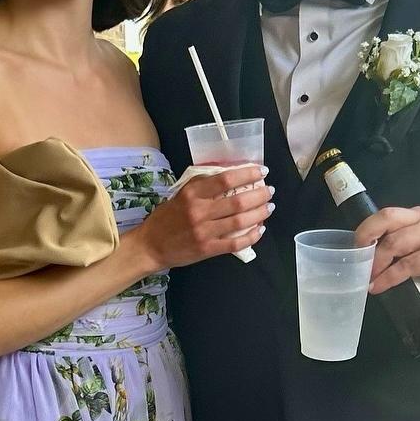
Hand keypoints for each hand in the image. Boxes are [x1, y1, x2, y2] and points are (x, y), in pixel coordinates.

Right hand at [136, 165, 272, 270]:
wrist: (150, 246)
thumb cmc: (166, 218)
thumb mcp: (180, 194)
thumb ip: (201, 184)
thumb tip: (229, 174)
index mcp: (192, 194)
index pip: (225, 179)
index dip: (247, 174)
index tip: (261, 171)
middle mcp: (199, 211)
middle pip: (238, 201)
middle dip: (259, 194)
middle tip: (270, 190)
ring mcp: (204, 232)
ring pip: (240, 221)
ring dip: (259, 213)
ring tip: (269, 207)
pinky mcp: (207, 249)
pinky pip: (235, 243)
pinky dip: (251, 237)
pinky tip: (260, 230)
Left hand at [355, 206, 419, 293]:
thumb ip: (408, 237)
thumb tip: (375, 250)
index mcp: (418, 215)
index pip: (387, 214)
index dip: (368, 227)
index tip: (356, 245)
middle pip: (388, 220)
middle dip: (367, 237)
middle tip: (357, 258)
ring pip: (395, 244)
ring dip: (375, 263)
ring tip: (366, 278)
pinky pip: (407, 266)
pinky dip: (389, 278)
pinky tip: (379, 286)